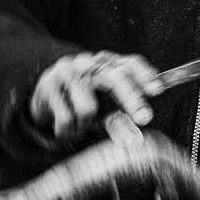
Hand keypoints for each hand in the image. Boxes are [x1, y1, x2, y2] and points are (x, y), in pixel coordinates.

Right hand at [29, 51, 162, 142]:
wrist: (42, 91)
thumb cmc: (81, 98)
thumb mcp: (103, 104)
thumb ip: (119, 116)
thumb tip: (131, 135)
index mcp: (106, 63)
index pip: (129, 64)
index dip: (144, 76)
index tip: (157, 91)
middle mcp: (88, 63)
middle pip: (113, 78)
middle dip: (130, 99)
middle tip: (144, 118)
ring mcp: (67, 73)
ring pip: (88, 107)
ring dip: (86, 125)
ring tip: (81, 124)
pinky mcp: (48, 87)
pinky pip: (67, 119)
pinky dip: (69, 131)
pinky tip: (67, 126)